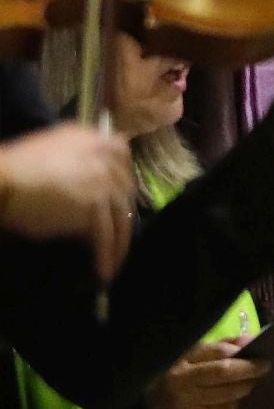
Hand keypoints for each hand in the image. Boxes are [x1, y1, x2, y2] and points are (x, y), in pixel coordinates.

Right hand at [0, 123, 135, 278]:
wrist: (0, 181)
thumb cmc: (13, 172)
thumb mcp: (50, 154)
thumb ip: (76, 164)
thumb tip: (84, 189)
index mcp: (92, 138)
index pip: (121, 157)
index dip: (121, 182)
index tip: (119, 200)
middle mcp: (103, 154)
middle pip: (125, 189)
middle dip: (124, 215)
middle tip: (119, 237)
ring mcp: (102, 178)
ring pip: (119, 214)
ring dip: (119, 242)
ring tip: (114, 263)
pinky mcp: (94, 203)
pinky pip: (105, 233)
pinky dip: (106, 252)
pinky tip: (104, 269)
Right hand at [146, 338, 268, 408]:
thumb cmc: (176, 382)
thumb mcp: (190, 359)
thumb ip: (219, 348)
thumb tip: (250, 339)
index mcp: (183, 360)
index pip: (218, 352)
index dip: (241, 350)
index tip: (260, 350)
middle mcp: (184, 381)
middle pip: (224, 372)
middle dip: (249, 369)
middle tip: (265, 367)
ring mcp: (188, 403)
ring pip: (227, 394)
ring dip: (245, 388)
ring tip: (253, 383)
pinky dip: (234, 404)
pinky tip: (237, 399)